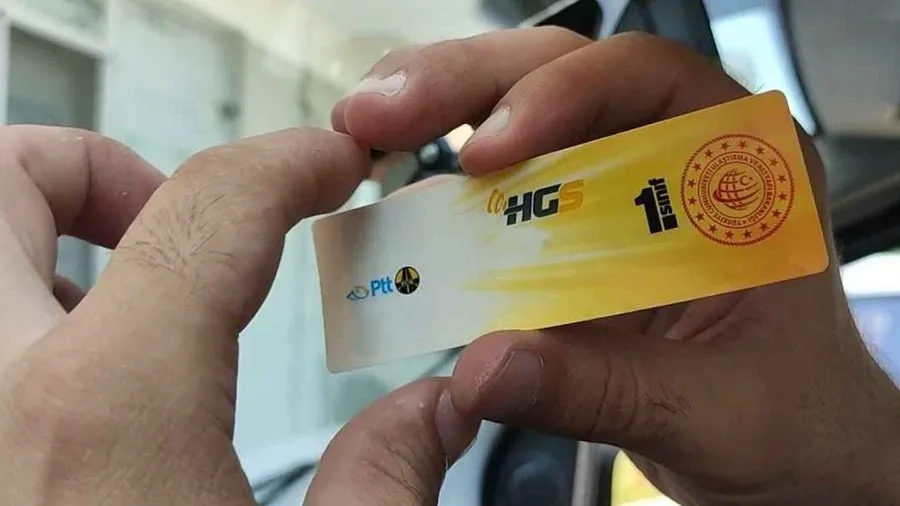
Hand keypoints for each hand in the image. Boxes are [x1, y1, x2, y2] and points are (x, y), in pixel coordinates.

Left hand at [0, 125, 481, 505]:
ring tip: (127, 308)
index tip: (324, 171)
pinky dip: (19, 328)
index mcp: (112, 414)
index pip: (208, 210)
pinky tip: (88, 403)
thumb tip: (437, 409)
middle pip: (9, 179)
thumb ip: (383, 480)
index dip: (287, 166)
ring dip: (44, 245)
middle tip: (165, 219)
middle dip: (97, 167)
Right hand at [333, 29, 899, 504]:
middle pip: (563, 78)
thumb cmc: (793, 425)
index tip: (489, 147)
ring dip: (438, 116)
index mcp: (739, 172)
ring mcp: (616, 193)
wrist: (792, 457)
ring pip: (520, 116)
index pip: (649, 82)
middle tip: (380, 110)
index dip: (562, 92)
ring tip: (365, 131)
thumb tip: (484, 366)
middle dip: (466, 85)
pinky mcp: (574, 236)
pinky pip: (500, 193)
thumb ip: (602, 387)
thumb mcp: (712, 411)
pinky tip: (393, 192)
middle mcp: (672, 160)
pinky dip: (442, 188)